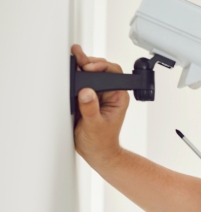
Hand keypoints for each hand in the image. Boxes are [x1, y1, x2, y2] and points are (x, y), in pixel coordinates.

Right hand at [71, 44, 128, 165]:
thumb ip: (90, 108)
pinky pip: (83, 83)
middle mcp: (110, 94)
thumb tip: (86, 92)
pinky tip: (71, 69)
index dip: (101, 67)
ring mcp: (98, 95)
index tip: (89, 68)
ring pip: (91, 74)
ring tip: (74, 58)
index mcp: (118, 97)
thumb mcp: (94, 125)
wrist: (96, 153)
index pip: (114, 73)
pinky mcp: (88, 98)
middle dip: (90, 63)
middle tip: (78, 60)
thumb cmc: (101, 142)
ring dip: (82, 66)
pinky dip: (76, 76)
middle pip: (102, 70)